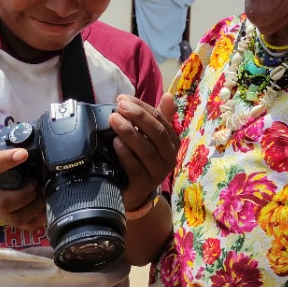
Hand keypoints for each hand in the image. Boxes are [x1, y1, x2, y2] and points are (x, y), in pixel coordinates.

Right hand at [0, 146, 46, 230]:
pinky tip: (45, 207)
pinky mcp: (4, 220)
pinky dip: (38, 220)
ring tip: (43, 193)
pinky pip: (23, 226)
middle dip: (25, 195)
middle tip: (36, 182)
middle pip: (3, 202)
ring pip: (15, 218)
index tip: (23, 153)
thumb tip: (30, 132)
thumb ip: (4, 141)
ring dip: (34, 207)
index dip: (6, 160)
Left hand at [109, 93, 178, 210]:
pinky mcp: (143, 185)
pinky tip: (115, 143)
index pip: (160, 119)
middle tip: (119, 106)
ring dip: (129, 133)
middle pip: (156, 133)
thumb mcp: (150, 137)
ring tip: (114, 120)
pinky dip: (125, 154)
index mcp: (173, 142)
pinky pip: (135, 167)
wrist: (134, 191)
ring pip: (146, 150)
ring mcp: (158, 173)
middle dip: (138, 117)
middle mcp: (170, 157)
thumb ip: (158, 116)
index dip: (142, 107)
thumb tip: (168, 95)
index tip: (123, 99)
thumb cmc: (141, 158)